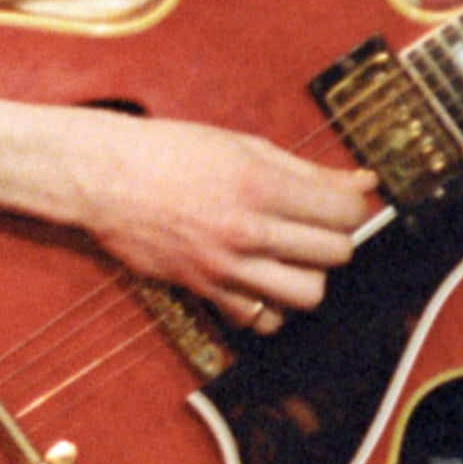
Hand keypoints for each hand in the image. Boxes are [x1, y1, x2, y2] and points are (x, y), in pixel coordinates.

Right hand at [53, 108, 378, 331]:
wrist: (101, 176)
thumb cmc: (166, 152)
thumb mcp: (241, 145)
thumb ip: (305, 169)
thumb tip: (361, 183)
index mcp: (260, 184)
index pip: (344, 211)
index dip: (353, 206)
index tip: (342, 203)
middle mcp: (247, 229)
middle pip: (336, 254)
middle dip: (334, 238)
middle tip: (315, 226)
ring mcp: (225, 265)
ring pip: (308, 294)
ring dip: (308, 276)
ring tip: (291, 258)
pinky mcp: (203, 288)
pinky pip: (260, 318)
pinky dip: (269, 305)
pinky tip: (260, 281)